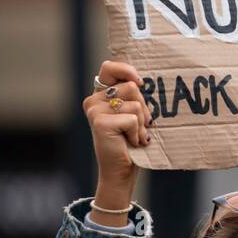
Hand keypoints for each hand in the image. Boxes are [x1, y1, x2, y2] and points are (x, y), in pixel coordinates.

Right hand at [82, 60, 150, 222]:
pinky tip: (130, 142)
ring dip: (142, 123)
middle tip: (138, 125)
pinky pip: (133, 119)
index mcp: (101, 95)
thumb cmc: (131, 140)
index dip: (127, 70)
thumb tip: (144, 81)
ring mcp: (94, 110)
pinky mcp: (99, 122)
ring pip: (135, 104)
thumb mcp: (134, 113)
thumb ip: (134, 96)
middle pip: (132, 87)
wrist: (121, 170)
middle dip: (143, 108)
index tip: (140, 82)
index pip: (109, 68)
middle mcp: (93, 100)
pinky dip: (138, 133)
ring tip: (133, 135)